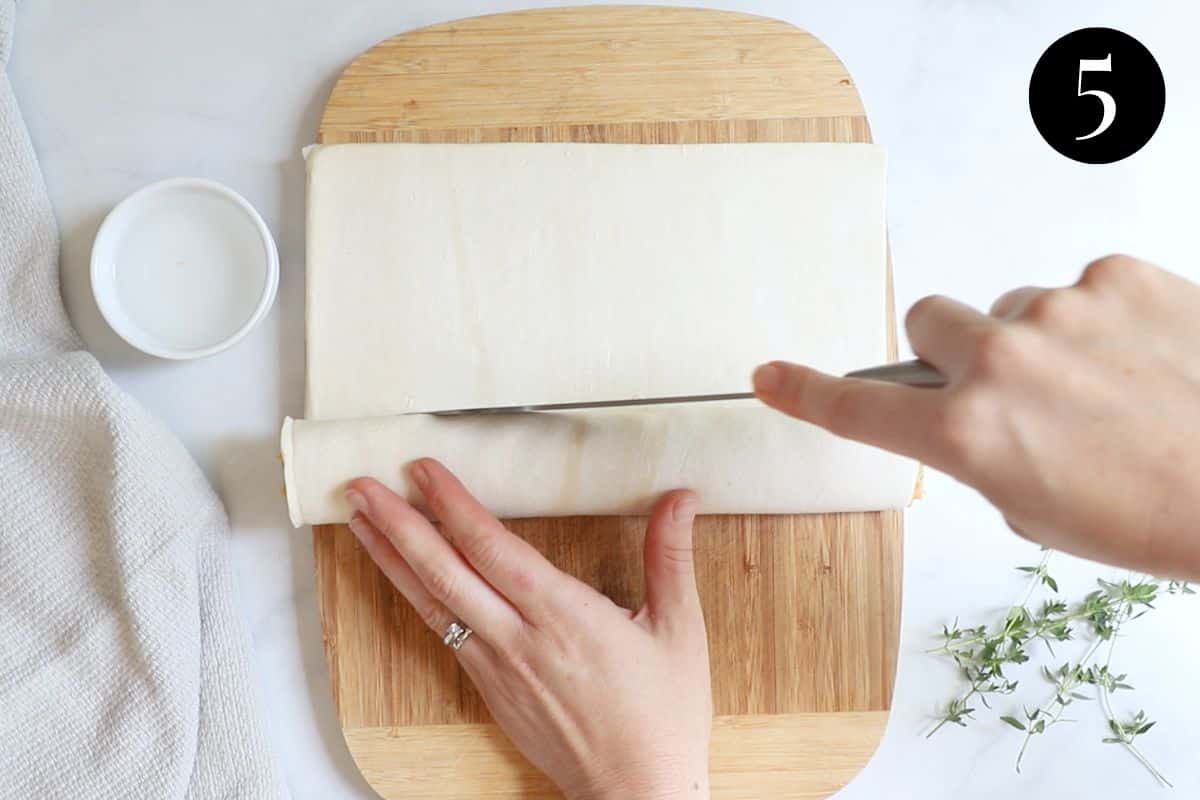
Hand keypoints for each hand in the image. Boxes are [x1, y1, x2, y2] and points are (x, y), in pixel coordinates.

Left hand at [344, 460, 711, 799]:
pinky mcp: (489, 689)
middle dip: (398, 523)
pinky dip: (414, 597)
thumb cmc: (661, 715)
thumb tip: (680, 497)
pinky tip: (401, 576)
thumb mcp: (679, 629)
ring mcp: (497, 667)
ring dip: (390, 557)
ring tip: (359, 519)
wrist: (637, 792)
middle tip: (361, 485)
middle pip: (443, 572)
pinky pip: (442, 633)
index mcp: (564, 616)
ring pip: (431, 602)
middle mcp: (519, 639)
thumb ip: (670, 556)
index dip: (453, 505)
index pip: (492, 548)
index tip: (423, 470)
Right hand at [753, 255, 1199, 579]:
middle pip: (929, 321)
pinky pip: (1078, 289)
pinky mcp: (1117, 276)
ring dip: (1036, 340)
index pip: (858, 408)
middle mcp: (1000, 363)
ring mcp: (1059, 311)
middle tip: (1009, 388)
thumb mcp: (1037, 510)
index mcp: (970, 435)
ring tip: (1105, 386)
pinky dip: (1097, 320)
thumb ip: (980, 452)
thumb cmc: (1159, 516)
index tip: (769, 375)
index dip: (805, 392)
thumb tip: (972, 410)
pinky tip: (1142, 358)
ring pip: (1011, 308)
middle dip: (954, 352)